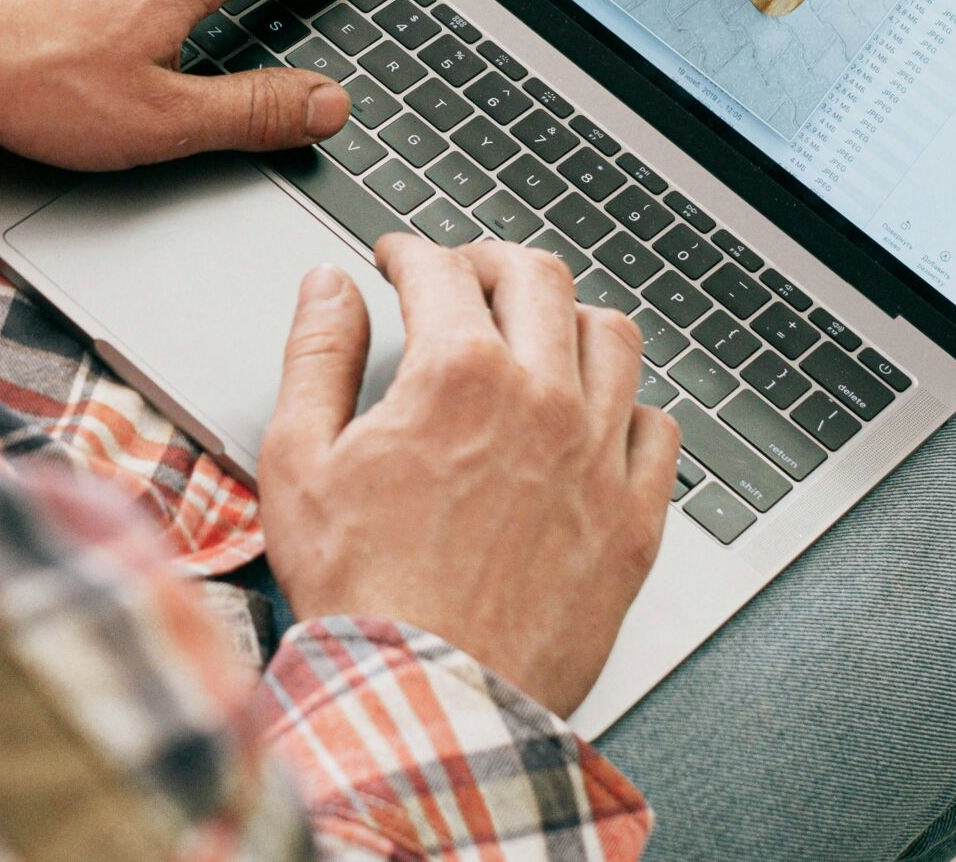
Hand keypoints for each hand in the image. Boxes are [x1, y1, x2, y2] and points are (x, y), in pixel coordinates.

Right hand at [258, 237, 680, 714]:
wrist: (427, 704)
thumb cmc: (361, 597)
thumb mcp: (298, 462)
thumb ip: (315, 356)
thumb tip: (328, 289)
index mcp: (457, 375)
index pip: (441, 268)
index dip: (408, 251)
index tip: (395, 261)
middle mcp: (542, 399)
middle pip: (538, 277)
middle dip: (491, 259)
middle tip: (463, 273)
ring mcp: (597, 458)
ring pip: (611, 337)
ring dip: (568, 317)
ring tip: (537, 329)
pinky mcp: (632, 520)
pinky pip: (656, 429)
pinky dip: (626, 405)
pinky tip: (595, 415)